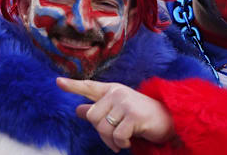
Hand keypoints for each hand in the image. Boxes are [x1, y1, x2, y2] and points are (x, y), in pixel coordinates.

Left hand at [56, 77, 175, 152]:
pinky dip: (122, 143)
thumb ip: (99, 110)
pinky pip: (116, 136)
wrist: (168, 120)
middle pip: (92, 116)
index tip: (58, 82)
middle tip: (115, 136)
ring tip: (123, 139)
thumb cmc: (141, 116)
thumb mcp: (118, 111)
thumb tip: (78, 109)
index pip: (90, 87)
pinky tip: (130, 140)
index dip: (73, 86)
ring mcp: (126, 103)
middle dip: (101, 132)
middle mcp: (118, 93)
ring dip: (112, 140)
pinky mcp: (134, 115)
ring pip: (103, 128)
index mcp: (112, 90)